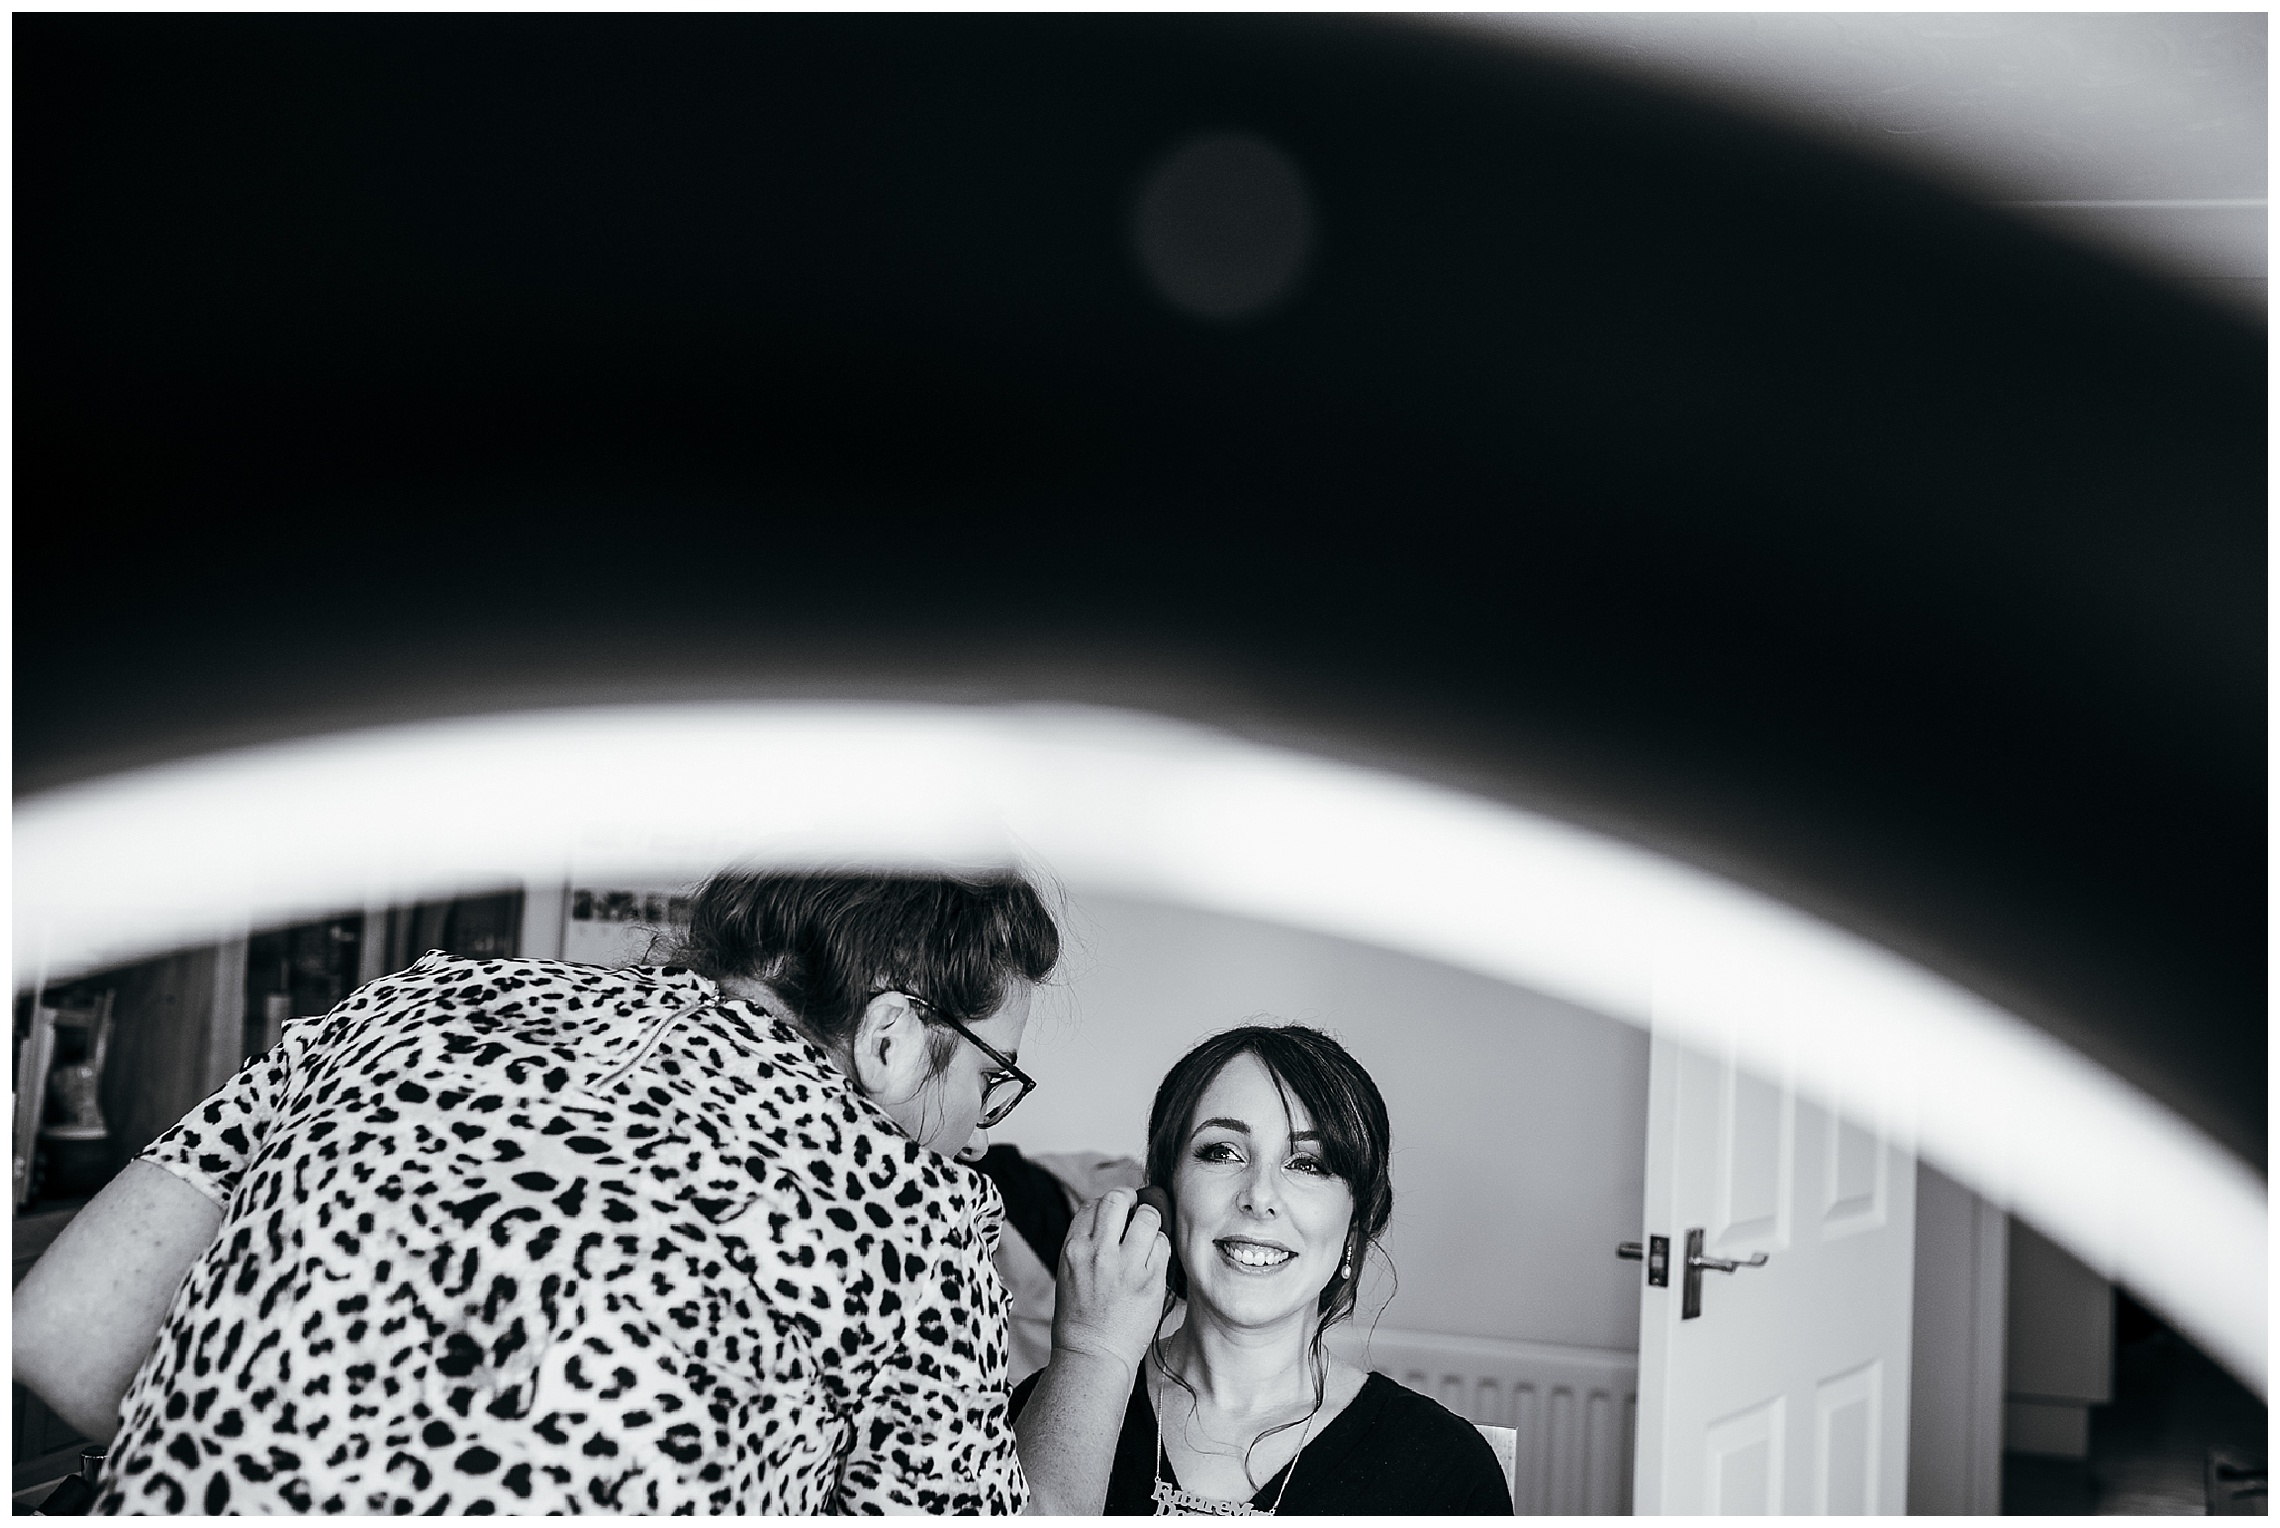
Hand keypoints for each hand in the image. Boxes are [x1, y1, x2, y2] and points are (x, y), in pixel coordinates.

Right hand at [1050, 1186, 1169, 1375]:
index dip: (1109, 1205)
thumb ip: (1088, 1243)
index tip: (1119, 1214)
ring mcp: (1125, 1266)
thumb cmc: (1081, 1317)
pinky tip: (1153, 1262)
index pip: (1093, 1205)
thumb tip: (1116, 1218)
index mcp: (1073, 1249)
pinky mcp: (1150, 1281)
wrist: (1092, 1355)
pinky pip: (1163, 1245)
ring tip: (1148, 1239)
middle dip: (1131, 1201)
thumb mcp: (1070, 1272)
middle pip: (1118, 1199)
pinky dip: (1161, 1248)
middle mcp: (1097, 1252)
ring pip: (1148, 1217)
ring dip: (1151, 1224)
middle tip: (1137, 1213)